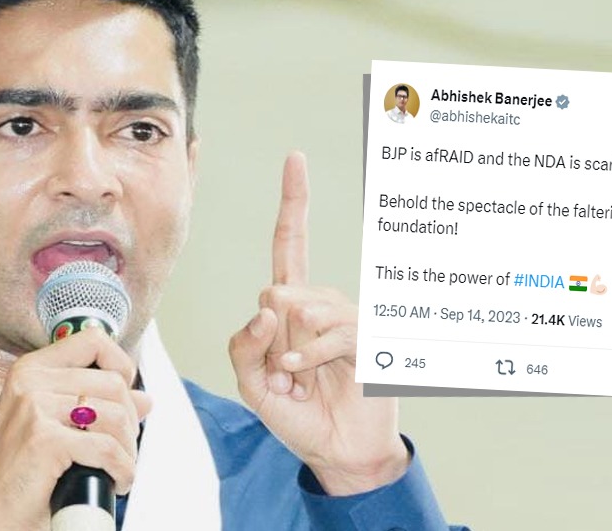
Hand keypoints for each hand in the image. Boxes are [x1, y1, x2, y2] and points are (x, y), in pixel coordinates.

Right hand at [0, 328, 150, 529]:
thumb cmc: (24, 472)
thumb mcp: (58, 426)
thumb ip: (99, 404)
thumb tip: (144, 398)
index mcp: (31, 370)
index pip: (93, 341)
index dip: (121, 365)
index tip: (124, 397)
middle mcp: (30, 381)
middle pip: (113, 383)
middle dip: (129, 421)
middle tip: (122, 448)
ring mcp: (35, 408)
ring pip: (115, 416)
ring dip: (128, 449)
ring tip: (118, 467)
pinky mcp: (44, 439)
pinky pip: (107, 449)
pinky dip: (122, 469)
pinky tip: (117, 481)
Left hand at [228, 152, 408, 495]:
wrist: (338, 452)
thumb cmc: (298, 416)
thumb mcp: (252, 384)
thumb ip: (245, 344)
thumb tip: (270, 305)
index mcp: (292, 306)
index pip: (289, 245)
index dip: (293, 203)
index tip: (296, 160)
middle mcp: (319, 304)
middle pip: (278, 291)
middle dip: (270, 341)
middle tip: (285, 376)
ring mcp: (344, 319)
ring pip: (301, 310)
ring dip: (291, 356)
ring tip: (302, 382)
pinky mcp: (366, 338)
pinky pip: (329, 332)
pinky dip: (309, 357)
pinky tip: (305, 376)